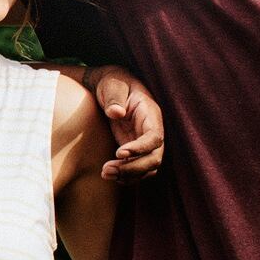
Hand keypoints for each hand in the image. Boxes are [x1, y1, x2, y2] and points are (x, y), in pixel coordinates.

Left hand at [87, 65, 164, 180]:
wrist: (112, 87)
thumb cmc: (114, 83)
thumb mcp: (113, 85)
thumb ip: (114, 98)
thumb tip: (116, 112)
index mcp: (151, 114)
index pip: (154, 137)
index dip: (140, 148)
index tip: (119, 152)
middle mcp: (152, 131)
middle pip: (154, 158)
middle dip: (133, 168)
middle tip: (107, 170)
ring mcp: (145, 142)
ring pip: (148, 167)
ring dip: (129, 175)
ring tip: (105, 174)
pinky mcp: (136, 149)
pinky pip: (139, 168)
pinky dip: (127, 176)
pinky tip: (109, 176)